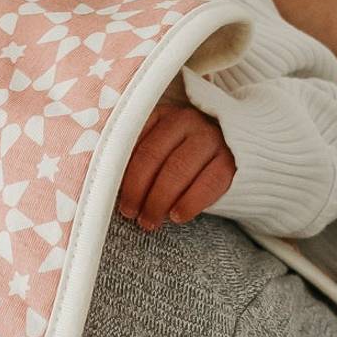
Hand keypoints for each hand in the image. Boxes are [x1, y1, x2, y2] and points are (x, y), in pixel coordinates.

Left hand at [118, 104, 234, 230]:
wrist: (231, 156)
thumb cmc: (181, 158)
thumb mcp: (159, 150)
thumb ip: (135, 159)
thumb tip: (106, 185)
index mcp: (162, 115)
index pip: (133, 142)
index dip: (121, 173)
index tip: (111, 196)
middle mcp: (187, 120)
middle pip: (152, 156)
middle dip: (137, 190)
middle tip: (130, 214)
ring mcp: (211, 138)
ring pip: (177, 170)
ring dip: (158, 200)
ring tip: (149, 221)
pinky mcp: (231, 160)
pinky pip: (208, 183)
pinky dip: (189, 203)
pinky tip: (177, 217)